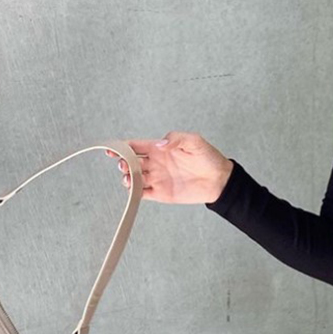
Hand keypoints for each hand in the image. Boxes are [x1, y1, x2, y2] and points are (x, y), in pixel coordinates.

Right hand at [104, 133, 233, 203]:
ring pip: (134, 179)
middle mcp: (155, 163)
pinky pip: (143, 194)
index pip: (135, 146)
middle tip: (126, 165)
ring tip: (130, 179)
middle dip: (123, 163)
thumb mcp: (194, 141)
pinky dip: (135, 194)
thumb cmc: (208, 157)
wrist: (219, 180)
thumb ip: (175, 139)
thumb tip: (159, 145)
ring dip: (127, 179)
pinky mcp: (162, 193)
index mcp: (159, 148)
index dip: (122, 147)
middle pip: (130, 163)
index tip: (112, 149)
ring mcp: (157, 178)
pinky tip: (135, 191)